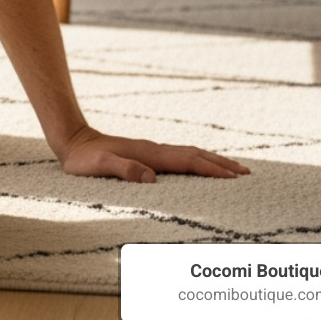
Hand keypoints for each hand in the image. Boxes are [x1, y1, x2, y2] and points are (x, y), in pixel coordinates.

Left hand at [58, 125, 249, 183]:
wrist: (73, 141)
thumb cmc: (83, 159)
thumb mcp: (98, 166)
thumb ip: (122, 170)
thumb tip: (151, 178)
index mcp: (149, 155)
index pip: (187, 161)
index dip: (211, 169)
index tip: (234, 177)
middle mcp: (155, 150)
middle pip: (196, 155)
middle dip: (221, 164)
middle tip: (247, 174)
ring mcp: (153, 151)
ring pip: (190, 154)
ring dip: (213, 161)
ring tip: (235, 169)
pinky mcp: (149, 154)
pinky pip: (181, 157)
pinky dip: (198, 160)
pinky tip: (202, 166)